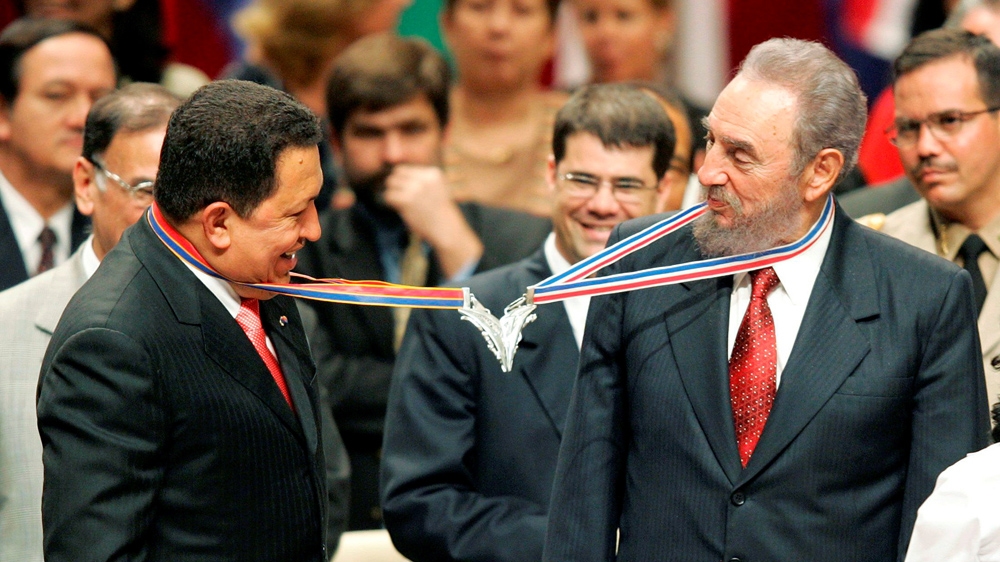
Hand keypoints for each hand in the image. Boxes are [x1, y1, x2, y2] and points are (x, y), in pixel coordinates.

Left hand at [383, 164, 482, 278]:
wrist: (446, 229)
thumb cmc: (440, 211)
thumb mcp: (437, 188)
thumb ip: (421, 179)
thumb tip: (395, 173)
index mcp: (433, 173)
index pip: (407, 168)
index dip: (403, 180)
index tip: (407, 191)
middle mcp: (424, 178)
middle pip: (397, 172)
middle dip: (396, 184)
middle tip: (399, 196)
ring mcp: (415, 189)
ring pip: (391, 182)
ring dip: (392, 192)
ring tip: (400, 202)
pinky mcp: (407, 200)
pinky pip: (388, 195)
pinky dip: (390, 202)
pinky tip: (399, 208)